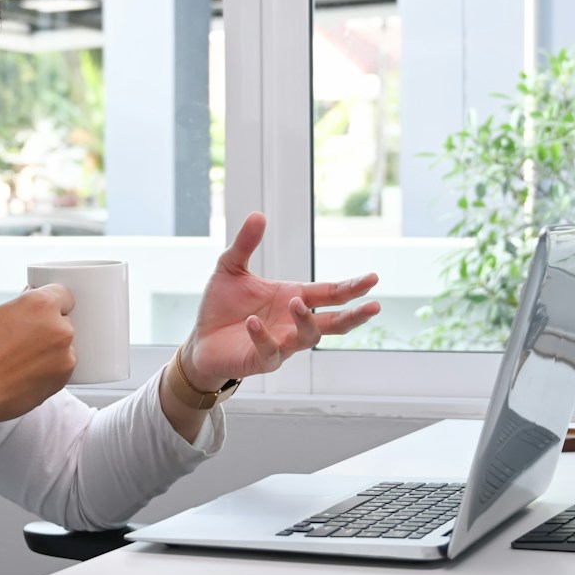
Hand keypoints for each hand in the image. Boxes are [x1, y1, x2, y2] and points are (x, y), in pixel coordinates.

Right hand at [0, 284, 76, 452]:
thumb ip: (25, 308)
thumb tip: (36, 307)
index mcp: (42, 305)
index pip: (64, 295)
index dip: (50, 305)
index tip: (43, 313)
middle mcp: (59, 328)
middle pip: (64, 323)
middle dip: (48, 330)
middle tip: (22, 342)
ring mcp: (64, 356)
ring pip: (63, 348)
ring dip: (50, 352)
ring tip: (19, 362)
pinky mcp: (62, 380)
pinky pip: (61, 369)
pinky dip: (48, 371)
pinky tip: (23, 374)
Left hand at [182, 213, 380, 389]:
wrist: (200, 340)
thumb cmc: (221, 306)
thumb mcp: (231, 267)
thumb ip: (246, 243)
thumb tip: (258, 214)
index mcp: (293, 298)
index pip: (330, 293)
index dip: (352, 287)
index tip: (373, 278)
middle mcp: (293, 323)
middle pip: (333, 322)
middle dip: (354, 315)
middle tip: (374, 306)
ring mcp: (281, 344)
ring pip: (308, 338)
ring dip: (306, 321)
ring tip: (296, 302)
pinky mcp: (261, 360)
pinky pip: (270, 351)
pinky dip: (263, 336)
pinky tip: (253, 322)